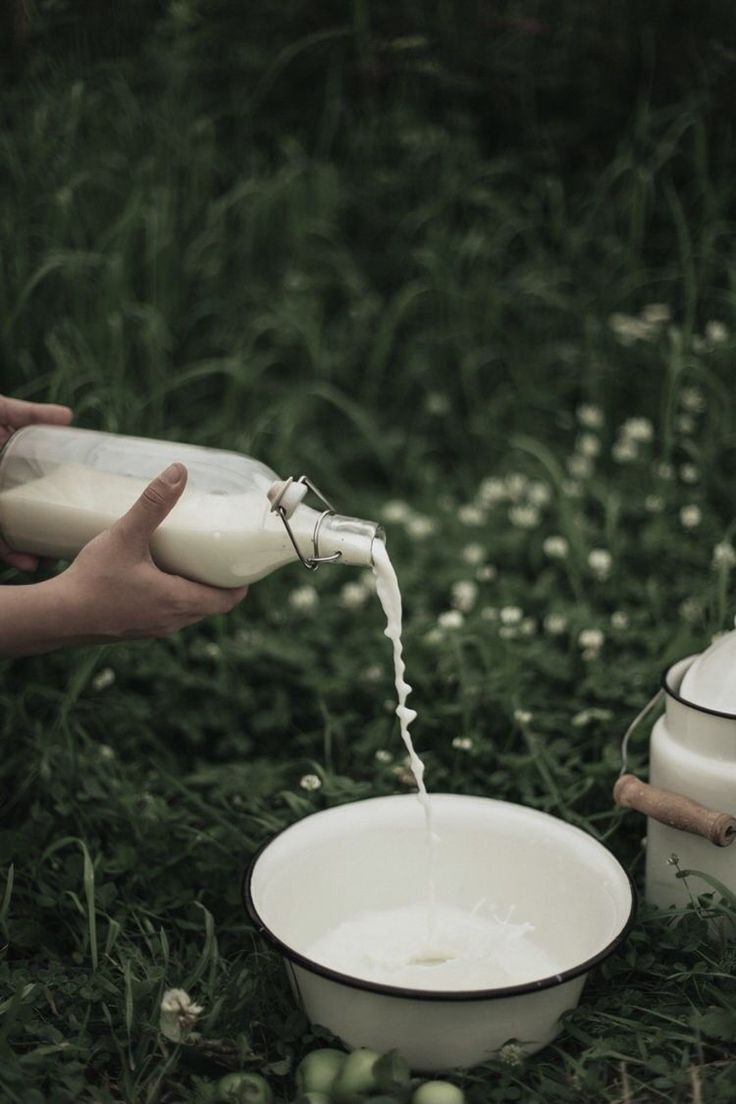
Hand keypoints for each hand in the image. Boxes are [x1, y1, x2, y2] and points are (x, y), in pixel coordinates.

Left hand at [0, 394, 72, 570]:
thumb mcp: (0, 412)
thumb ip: (31, 415)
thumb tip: (69, 416)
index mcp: (6, 470)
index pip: (35, 492)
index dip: (55, 507)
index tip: (77, 516)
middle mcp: (1, 492)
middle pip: (24, 518)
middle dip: (43, 539)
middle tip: (62, 549)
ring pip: (8, 536)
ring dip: (26, 554)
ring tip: (43, 563)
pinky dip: (9, 553)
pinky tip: (26, 562)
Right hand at [57, 462, 247, 642]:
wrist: (56, 616)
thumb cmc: (92, 580)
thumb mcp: (126, 536)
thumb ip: (152, 504)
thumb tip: (178, 472)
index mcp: (178, 602)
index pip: (227, 600)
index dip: (240, 583)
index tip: (243, 562)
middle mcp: (171, 621)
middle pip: (210, 605)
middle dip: (218, 583)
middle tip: (217, 555)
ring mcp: (153, 629)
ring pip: (187, 612)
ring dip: (194, 591)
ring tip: (190, 562)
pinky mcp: (135, 630)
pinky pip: (165, 615)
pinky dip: (171, 599)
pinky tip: (156, 577)